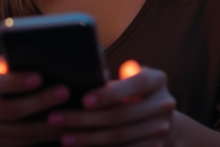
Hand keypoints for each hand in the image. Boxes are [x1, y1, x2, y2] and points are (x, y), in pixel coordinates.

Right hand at [0, 56, 66, 145]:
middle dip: (40, 102)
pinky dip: (44, 137)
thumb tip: (43, 60)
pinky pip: (21, 144)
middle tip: (64, 92)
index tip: (38, 78)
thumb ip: (11, 64)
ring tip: (72, 113)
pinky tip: (62, 129)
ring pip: (19, 131)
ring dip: (48, 124)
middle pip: (9, 110)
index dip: (15, 82)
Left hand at [48, 62, 175, 145]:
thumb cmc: (133, 95)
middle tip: (55, 119)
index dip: (110, 93)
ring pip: (119, 136)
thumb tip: (82, 80)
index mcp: (157, 80)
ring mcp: (161, 127)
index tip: (84, 100)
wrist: (160, 120)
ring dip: (88, 139)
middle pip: (120, 114)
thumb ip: (113, 81)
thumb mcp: (129, 81)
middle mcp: (164, 103)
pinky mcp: (155, 146)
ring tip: (63, 138)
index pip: (135, 84)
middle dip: (84, 118)